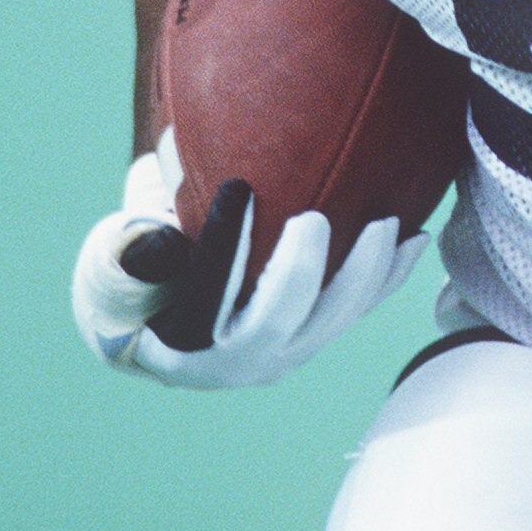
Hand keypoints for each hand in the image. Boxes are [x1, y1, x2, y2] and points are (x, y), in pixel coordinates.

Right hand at [72, 152, 425, 386]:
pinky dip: (387, 277)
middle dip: (304, 273)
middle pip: (283, 321)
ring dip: (365, 275)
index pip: (209, 296)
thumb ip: (136, 233)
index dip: (224, 248)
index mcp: (186, 342)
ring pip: (334, 321)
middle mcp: (243, 359)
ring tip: (387, 225)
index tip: (238, 192)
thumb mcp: (116, 268)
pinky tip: (415, 238)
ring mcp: (288, 352)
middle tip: (316, 219)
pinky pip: (358, 310)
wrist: (163, 337)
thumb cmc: (134, 291)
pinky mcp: (317, 337)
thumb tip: (163, 171)